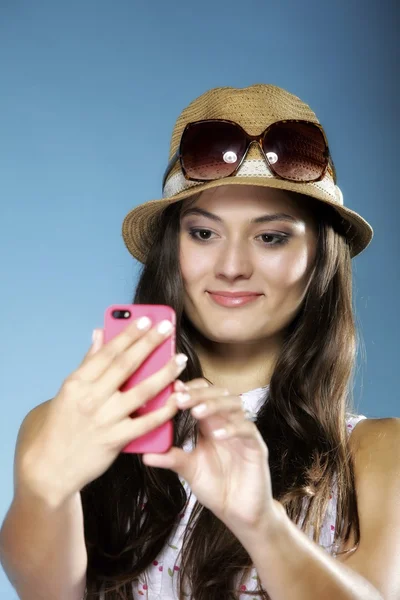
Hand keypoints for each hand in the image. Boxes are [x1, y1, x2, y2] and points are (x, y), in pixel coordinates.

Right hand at [17, 319, 187, 505]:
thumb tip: (99, 335)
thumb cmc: (56, 428)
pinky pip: (146, 422)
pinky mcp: (116, 440)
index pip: (108, 352)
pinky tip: (178, 398)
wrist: (48, 469)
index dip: (128, 334)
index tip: (145, 320)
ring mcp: (105, 419)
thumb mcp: (66, 392)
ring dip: (164, 373)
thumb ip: (86, 364)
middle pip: (126, 365)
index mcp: (77, 383)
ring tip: (180, 359)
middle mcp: (91, 398)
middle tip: (167, 328)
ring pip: (142, 390)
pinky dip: (165, 410)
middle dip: (149, 343)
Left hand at [142, 378, 278, 536]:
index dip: (190, 389)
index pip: (204, 394)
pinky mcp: (256, 447)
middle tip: (180, 399)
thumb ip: (171, 458)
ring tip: (196, 412)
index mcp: (211, 424)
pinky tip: (216, 435)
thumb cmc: (217, 487)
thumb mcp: (189, 470)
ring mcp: (243, 433)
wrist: (238, 513)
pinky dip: (232, 429)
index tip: (172, 390)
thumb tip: (145, 454)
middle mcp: (228, 423)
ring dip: (214, 405)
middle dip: (199, 393)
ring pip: (234, 405)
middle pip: (219, 393)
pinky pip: (248, 429)